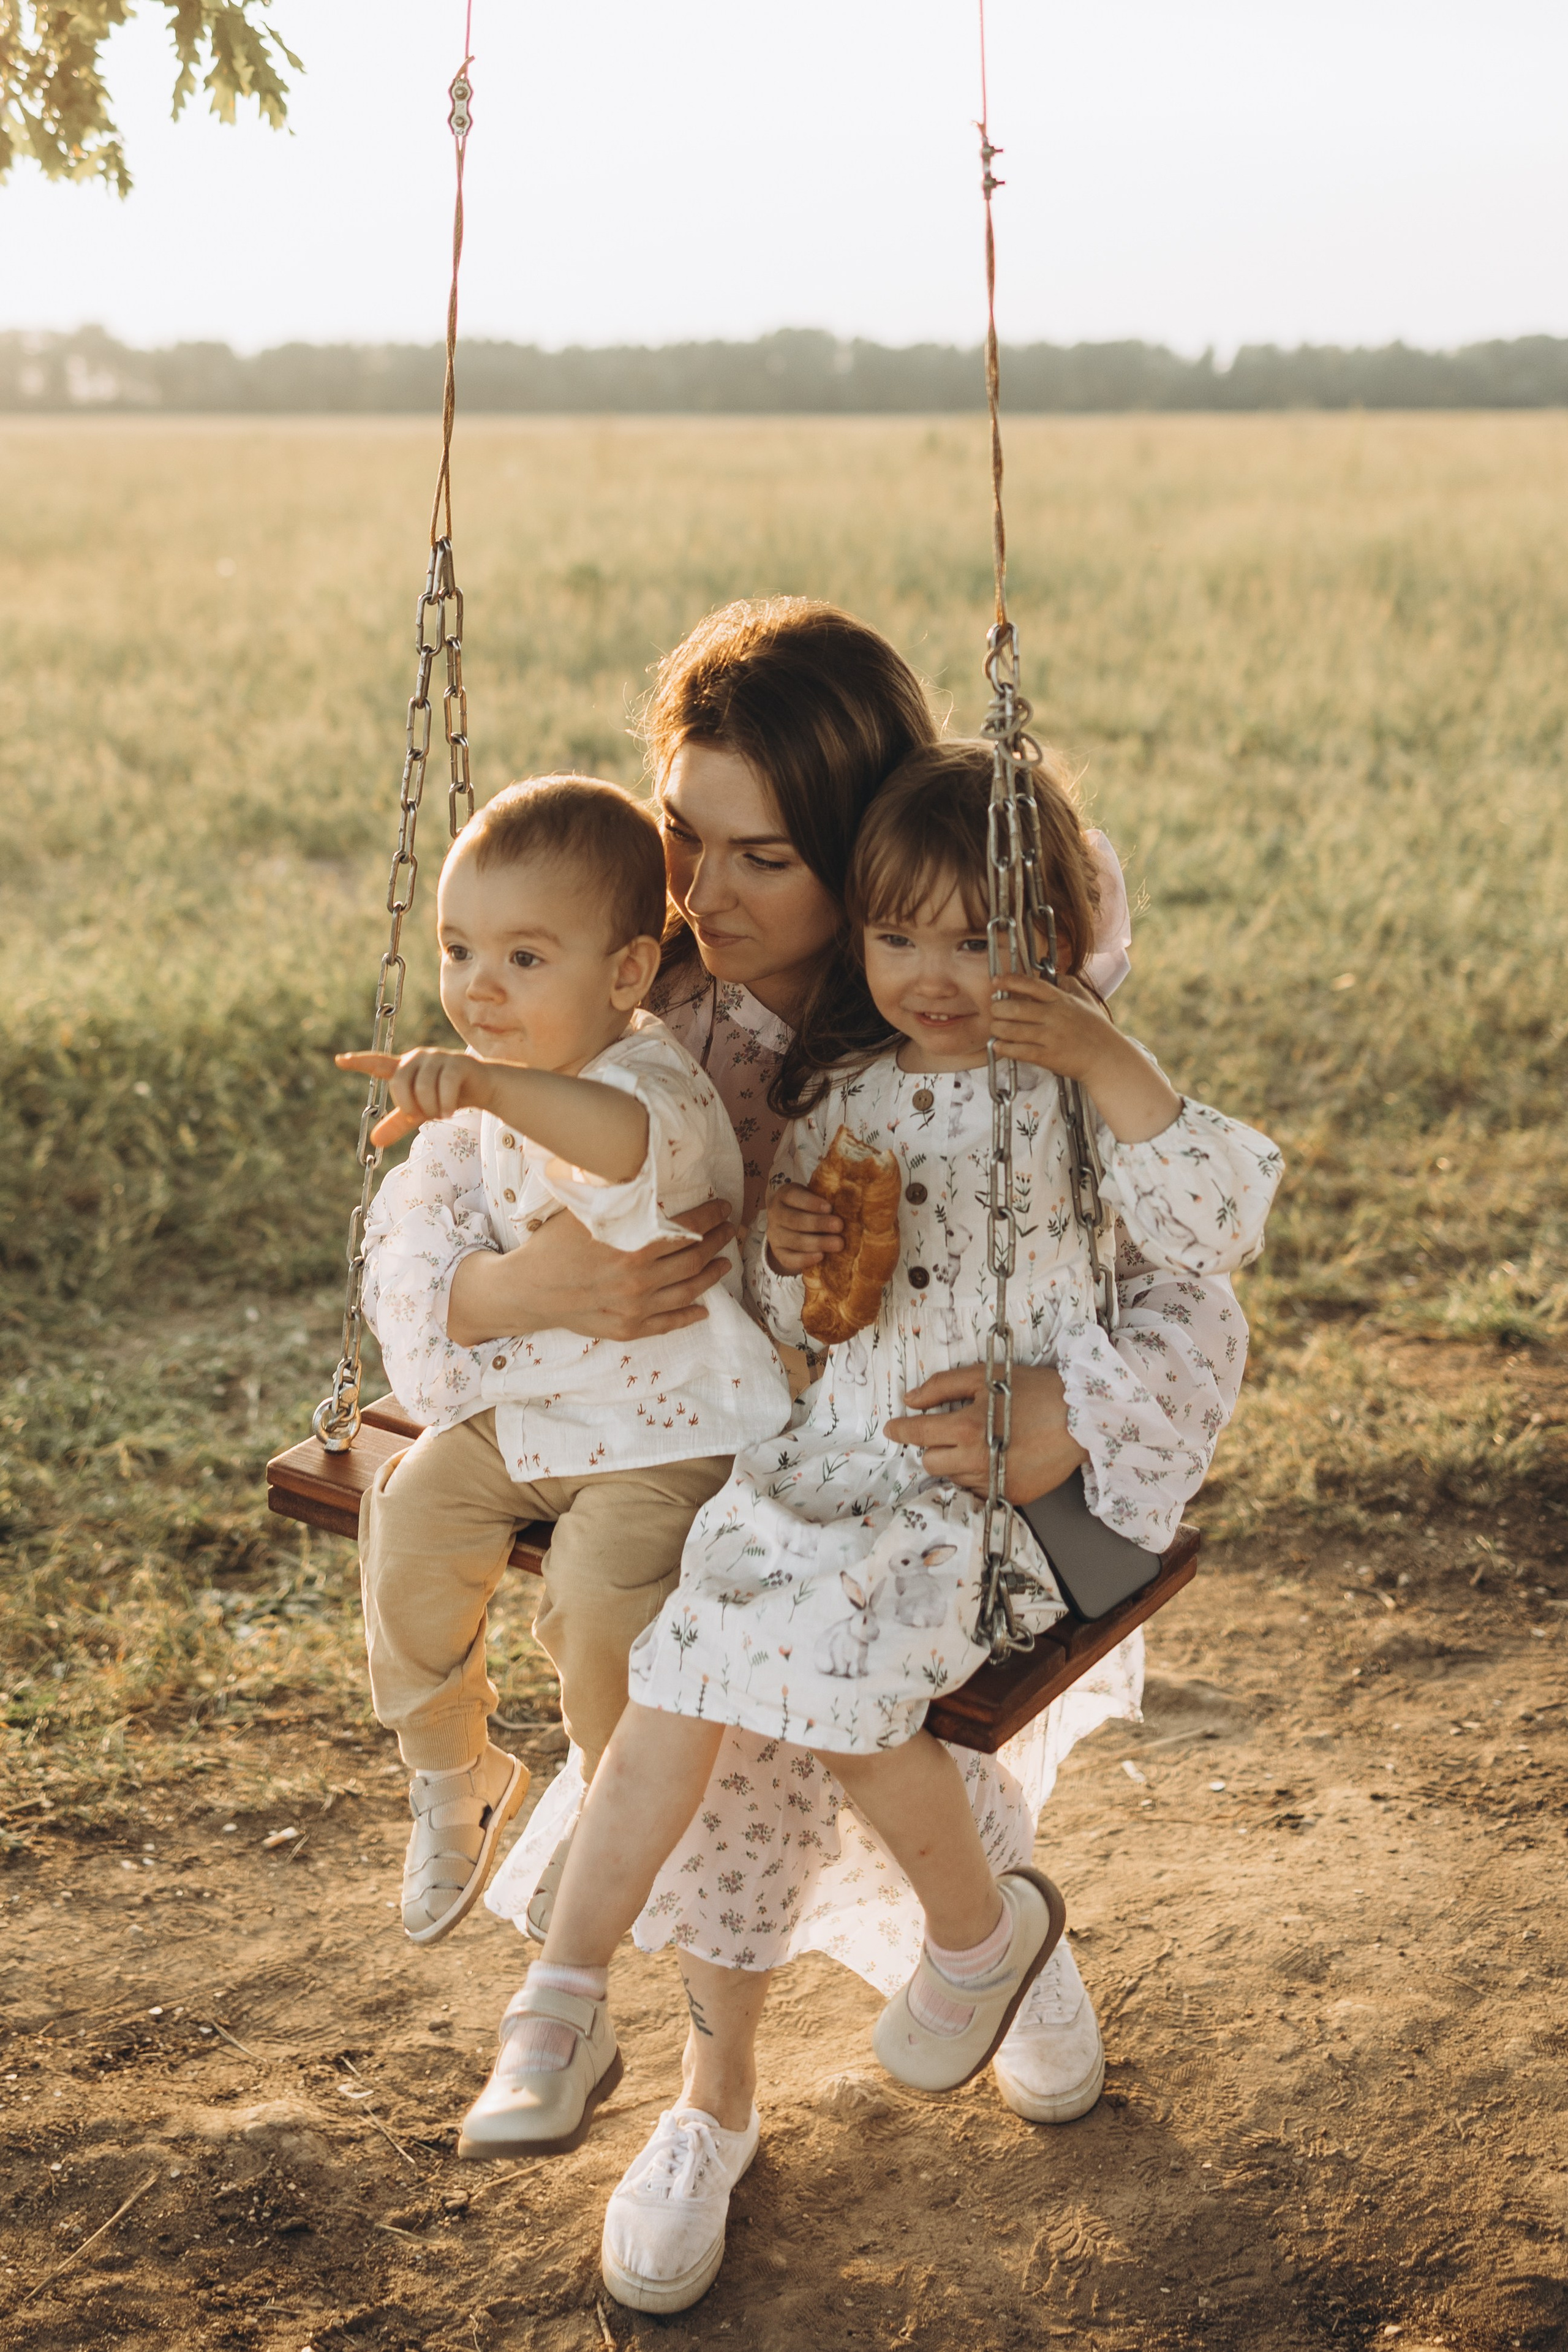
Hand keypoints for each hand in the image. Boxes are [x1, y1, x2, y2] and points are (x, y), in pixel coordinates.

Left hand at [336, 1047, 490, 1147]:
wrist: (479, 1087)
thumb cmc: (443, 1097)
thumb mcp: (418, 1113)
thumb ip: (397, 1123)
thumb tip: (375, 1142)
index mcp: (404, 1068)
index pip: (378, 1063)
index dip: (359, 1062)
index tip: (339, 1060)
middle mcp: (417, 1058)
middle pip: (400, 1082)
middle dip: (409, 1105)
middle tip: (421, 1115)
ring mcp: (437, 1057)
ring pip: (424, 1087)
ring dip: (432, 1108)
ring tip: (441, 1113)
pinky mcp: (457, 1062)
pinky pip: (445, 1086)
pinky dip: (446, 1104)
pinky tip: (450, 1110)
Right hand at [447, 1197, 737, 1345]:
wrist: (528, 1290)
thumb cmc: (555, 1245)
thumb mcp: (586, 1212)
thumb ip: (620, 1199)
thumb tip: (647, 1174)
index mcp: (632, 1245)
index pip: (687, 1228)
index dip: (711, 1216)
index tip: (724, 1207)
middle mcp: (639, 1279)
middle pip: (694, 1258)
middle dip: (719, 1242)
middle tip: (730, 1231)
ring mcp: (635, 1308)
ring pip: (689, 1291)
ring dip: (713, 1275)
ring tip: (725, 1263)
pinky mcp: (628, 1329)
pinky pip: (669, 1323)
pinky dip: (690, 1315)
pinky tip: (705, 1308)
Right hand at [764, 1179, 842, 1274]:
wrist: (791, 1222)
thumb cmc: (809, 1207)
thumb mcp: (813, 1196)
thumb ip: (825, 1200)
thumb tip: (848, 1205)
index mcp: (784, 1195)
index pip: (794, 1197)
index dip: (811, 1203)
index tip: (830, 1207)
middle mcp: (775, 1214)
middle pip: (795, 1220)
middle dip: (818, 1223)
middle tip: (839, 1226)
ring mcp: (774, 1235)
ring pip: (795, 1240)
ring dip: (818, 1242)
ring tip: (838, 1244)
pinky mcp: (777, 1252)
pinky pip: (789, 1259)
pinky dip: (805, 1259)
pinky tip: (821, 1256)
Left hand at [883, 1363, 1087, 1502]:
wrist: (1082, 1419)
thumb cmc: (1035, 1391)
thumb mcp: (986, 1376)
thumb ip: (943, 1386)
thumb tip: (911, 1399)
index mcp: (967, 1427)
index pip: (919, 1433)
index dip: (901, 1429)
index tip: (892, 1428)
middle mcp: (977, 1460)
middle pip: (931, 1462)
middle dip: (933, 1447)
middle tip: (949, 1432)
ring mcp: (995, 1482)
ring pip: (954, 1478)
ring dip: (957, 1462)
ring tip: (982, 1442)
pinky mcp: (1012, 1496)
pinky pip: (980, 1489)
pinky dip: (980, 1475)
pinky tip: (997, 1458)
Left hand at [989, 973, 1179, 1143]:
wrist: (1108, 1059)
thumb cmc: (1097, 1031)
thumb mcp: (1087, 1001)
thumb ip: (1071, 986)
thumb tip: (1057, 975)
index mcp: (1063, 1000)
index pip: (1032, 985)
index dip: (1010, 981)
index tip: (996, 981)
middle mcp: (1055, 1016)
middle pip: (1015, 1008)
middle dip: (998, 1008)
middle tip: (994, 1009)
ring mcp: (1051, 1037)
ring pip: (1013, 1030)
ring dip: (998, 1028)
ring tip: (995, 1027)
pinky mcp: (1048, 1057)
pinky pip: (1019, 1051)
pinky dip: (1004, 1048)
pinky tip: (998, 1046)